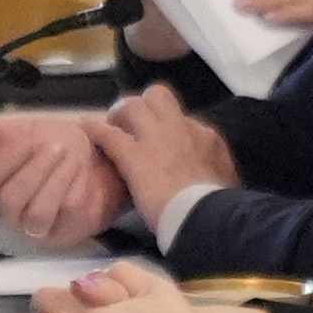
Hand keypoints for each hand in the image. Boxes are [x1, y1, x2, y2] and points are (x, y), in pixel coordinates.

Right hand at [0, 109, 132, 247]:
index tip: (26, 140)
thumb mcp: (22, 132)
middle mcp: (13, 214)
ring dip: (55, 178)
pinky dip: (75, 185)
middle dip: (34, 169)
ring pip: (38, 212)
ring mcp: (40, 227)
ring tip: (68, 155)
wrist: (100, 158)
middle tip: (54, 146)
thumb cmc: (56, 146)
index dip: (3, 163)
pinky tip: (82, 170)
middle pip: (10, 201)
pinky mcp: (68, 231)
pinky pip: (68, 211)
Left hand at [88, 90, 239, 220]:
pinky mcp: (133, 154)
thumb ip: (216, 167)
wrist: (203, 215)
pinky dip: (95, 130)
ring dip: (119, 114)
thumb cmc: (216, 205)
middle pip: (157, 97)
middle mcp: (181, 128)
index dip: (167, 126)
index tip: (160, 139)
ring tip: (111, 125)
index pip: (183, 119)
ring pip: (133, 106)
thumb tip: (214, 172)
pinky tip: (87, 128)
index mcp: (206, 136)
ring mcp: (155, 139)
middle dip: (142, 106)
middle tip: (132, 123)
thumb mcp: (226, 179)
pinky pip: (107, 133)